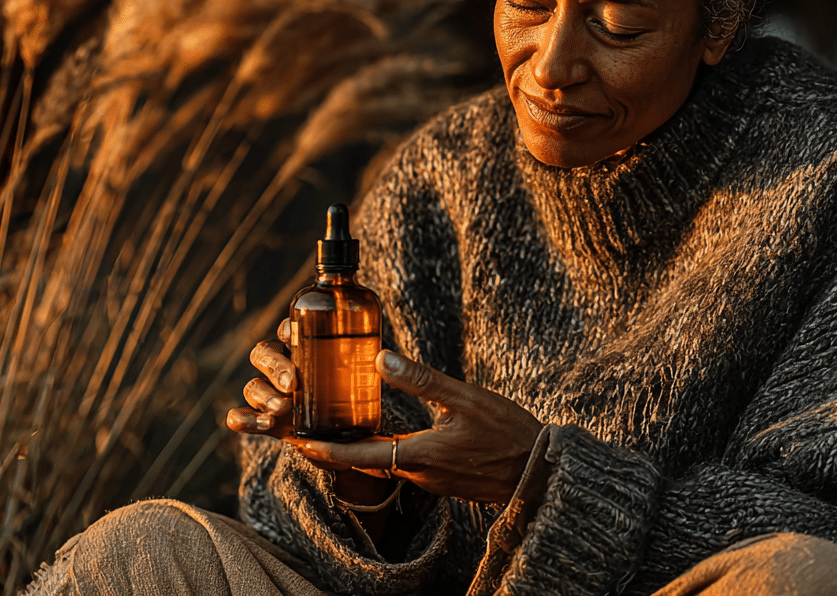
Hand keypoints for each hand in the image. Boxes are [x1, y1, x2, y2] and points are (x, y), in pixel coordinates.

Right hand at [225, 320, 391, 506]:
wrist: (358, 443)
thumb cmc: (363, 401)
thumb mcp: (372, 381)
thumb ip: (377, 368)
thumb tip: (384, 357)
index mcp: (308, 348)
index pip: (289, 328)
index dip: (287, 327)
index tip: (294, 334)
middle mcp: (287, 367)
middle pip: (264, 354)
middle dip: (274, 365)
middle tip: (293, 383)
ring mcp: (275, 395)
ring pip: (253, 385)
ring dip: (263, 395)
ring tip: (282, 409)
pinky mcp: (271, 422)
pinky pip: (241, 417)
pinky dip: (243, 419)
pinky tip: (260, 424)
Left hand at [286, 350, 543, 503]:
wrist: (539, 471)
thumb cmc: (506, 433)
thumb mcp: (465, 398)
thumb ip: (421, 379)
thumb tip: (382, 358)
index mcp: (418, 456)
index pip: (358, 457)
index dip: (324, 451)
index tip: (297, 442)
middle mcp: (418, 473)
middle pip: (364, 463)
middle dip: (334, 449)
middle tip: (305, 431)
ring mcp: (431, 479)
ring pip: (383, 464)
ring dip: (358, 450)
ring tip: (336, 428)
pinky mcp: (443, 478)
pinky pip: (403, 466)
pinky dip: (383, 451)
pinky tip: (382, 434)